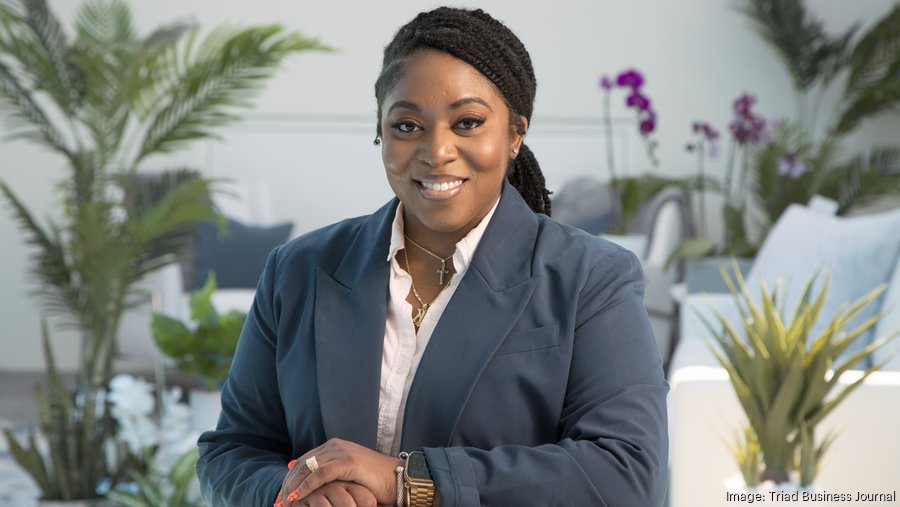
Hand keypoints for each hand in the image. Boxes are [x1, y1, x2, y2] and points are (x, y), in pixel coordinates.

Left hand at [279, 438, 400, 505]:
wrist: (396, 479)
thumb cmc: (373, 482)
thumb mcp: (346, 477)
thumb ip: (328, 476)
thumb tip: (307, 484)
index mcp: (334, 446)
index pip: (304, 461)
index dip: (290, 478)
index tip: (282, 495)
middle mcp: (335, 445)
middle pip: (302, 463)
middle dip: (288, 483)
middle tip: (279, 501)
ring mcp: (341, 451)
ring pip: (308, 468)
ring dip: (294, 486)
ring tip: (285, 501)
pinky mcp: (347, 461)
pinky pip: (320, 474)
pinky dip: (307, 486)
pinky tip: (298, 497)